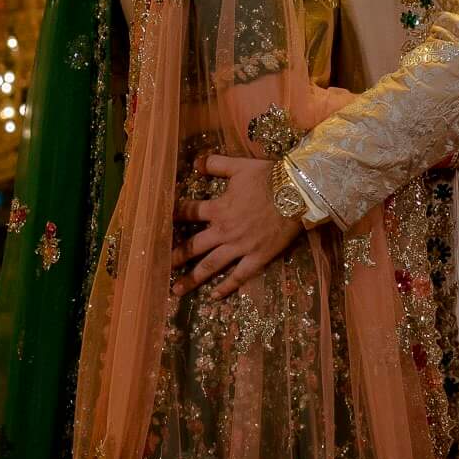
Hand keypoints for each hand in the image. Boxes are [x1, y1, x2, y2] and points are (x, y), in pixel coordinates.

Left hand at [173, 153, 301, 296]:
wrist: (297, 194)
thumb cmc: (269, 178)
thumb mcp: (240, 166)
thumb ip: (216, 164)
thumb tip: (196, 162)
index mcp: (218, 209)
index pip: (189, 212)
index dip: (175, 215)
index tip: (162, 222)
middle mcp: (224, 231)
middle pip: (193, 246)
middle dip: (176, 256)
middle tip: (160, 267)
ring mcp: (240, 247)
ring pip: (211, 266)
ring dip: (192, 278)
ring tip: (177, 289)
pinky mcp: (257, 257)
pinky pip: (239, 275)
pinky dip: (226, 287)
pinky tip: (214, 296)